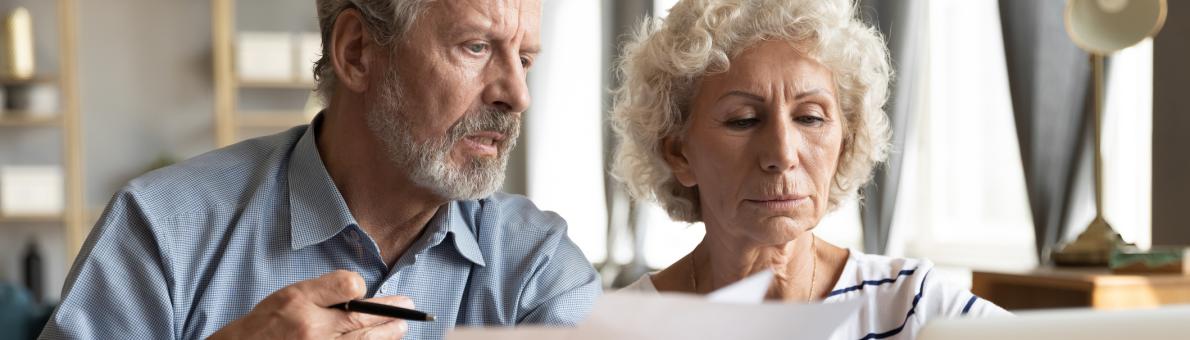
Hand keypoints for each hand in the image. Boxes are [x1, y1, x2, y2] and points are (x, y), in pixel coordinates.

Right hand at [209, 270, 412, 338]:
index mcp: (300, 302)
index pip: (347, 288)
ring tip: (400, 329)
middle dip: (389, 317)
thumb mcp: (291, 295)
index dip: (364, 291)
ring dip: (385, 337)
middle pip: (360, 322)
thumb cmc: (267, 324)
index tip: (379, 295)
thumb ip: (325, 290)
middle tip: (409, 312)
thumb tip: (360, 289)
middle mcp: (311, 329)